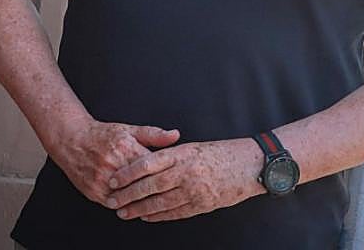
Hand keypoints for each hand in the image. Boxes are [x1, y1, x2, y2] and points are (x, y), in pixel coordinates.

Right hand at [45, 117, 179, 204]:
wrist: (72, 140)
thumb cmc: (102, 135)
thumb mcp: (130, 130)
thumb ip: (154, 135)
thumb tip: (175, 136)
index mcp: (126, 149)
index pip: (152, 167)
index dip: (164, 173)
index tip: (172, 177)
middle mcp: (114, 165)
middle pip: (141, 184)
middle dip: (154, 190)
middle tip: (166, 193)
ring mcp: (103, 180)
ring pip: (127, 198)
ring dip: (140, 201)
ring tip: (152, 202)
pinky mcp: (94, 190)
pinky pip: (113, 204)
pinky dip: (124, 206)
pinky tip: (133, 205)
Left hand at [105, 138, 261, 221]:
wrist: (251, 165)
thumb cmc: (223, 153)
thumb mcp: (196, 147)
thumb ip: (173, 154)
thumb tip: (148, 163)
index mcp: (184, 153)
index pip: (148, 163)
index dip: (128, 173)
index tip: (114, 179)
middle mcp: (187, 172)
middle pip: (149, 185)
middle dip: (128, 195)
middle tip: (112, 201)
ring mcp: (194, 190)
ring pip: (159, 203)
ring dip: (139, 209)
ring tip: (124, 213)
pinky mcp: (202, 205)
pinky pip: (174, 213)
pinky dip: (157, 216)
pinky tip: (146, 217)